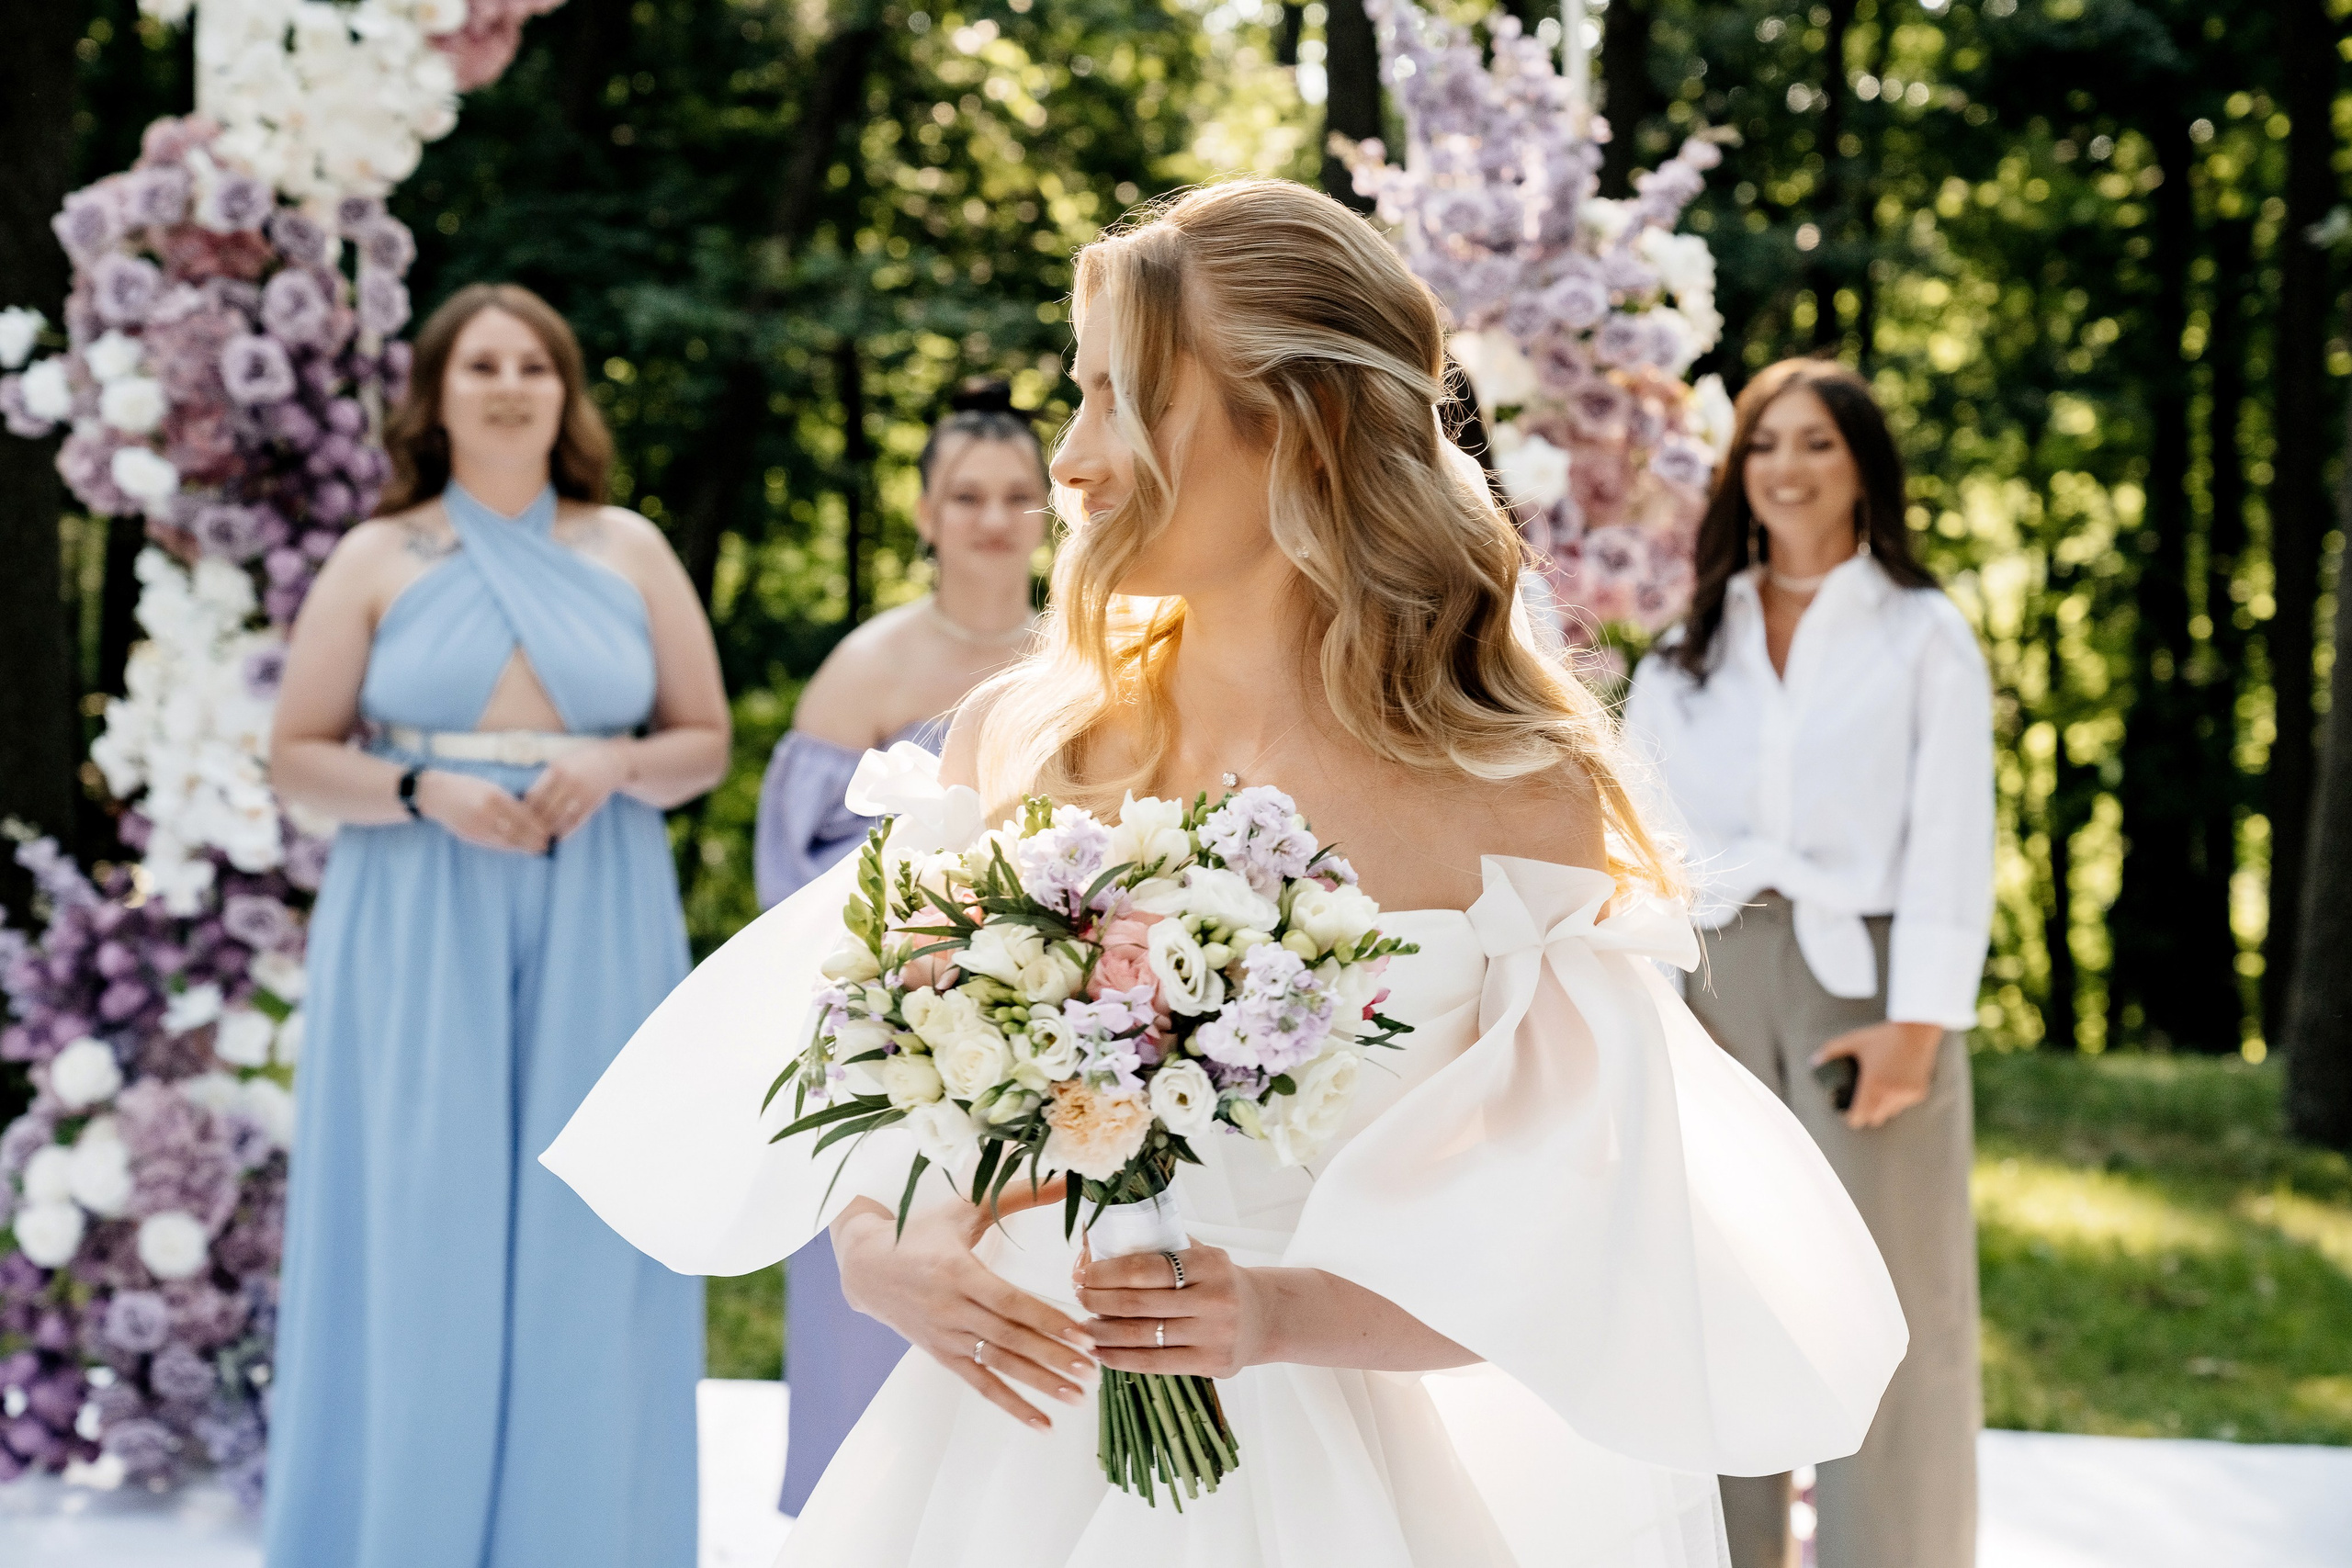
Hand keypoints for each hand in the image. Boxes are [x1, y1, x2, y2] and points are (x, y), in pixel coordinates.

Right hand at [413, 769, 548, 853]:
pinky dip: (506, 846)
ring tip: (535, 849)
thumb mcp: (490, 787)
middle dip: (532, 840)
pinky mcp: (468, 835)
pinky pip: (492, 844)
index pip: (520, 814)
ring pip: (504, 840)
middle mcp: (484, 812)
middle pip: (514, 831)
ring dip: (521, 846)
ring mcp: (475, 826)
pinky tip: (516, 847)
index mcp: (493, 796)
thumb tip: (532, 814)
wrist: (435, 794)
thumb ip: (509, 801)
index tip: (548, 830)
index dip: (535, 825)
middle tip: (546, 845)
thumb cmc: (467, 786)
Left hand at [522, 739, 636, 840]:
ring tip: (541, 837)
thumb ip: (545, 780)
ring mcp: (582, 792)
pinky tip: (559, 837)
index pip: (534, 795)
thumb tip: (525, 800)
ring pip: (559, 817)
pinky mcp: (592, 802)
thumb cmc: (580, 763)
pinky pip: (575, 821)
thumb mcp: (561, 763)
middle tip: (528, 833)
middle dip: (535, 822)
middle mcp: (569, 781)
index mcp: (556, 769)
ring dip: (549, 829)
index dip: (525, 809)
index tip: (520, 818)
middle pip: (545, 808)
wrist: (611, 761)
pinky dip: (566, 832)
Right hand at [832, 1179, 1095, 1431]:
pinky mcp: (941, 1355)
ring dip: (1038, 1383)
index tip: (1083, 1334)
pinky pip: (979, 1384)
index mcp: (958, 1272)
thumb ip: (1018, 1195)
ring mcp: (945, 1336)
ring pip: (998, 1365)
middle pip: (1009, 1339)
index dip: (1048, 1320)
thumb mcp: (965, 1208)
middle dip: (1053, 1356)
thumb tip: (1069, 1178)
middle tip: (1092, 1370)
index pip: (1011, 1302)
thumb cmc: (921, 1232)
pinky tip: (1043, 1424)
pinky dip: (1011, 1405)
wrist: (864, 1266)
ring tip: (1076, 1397)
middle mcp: (951, 1309)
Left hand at [1076, 1238, 1267, 1379]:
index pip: (1146, 1268)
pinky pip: (1154, 1363)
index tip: (1083, 1275)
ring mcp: (1214, 1334)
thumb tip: (1101, 1244)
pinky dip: (1121, 1358)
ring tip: (1083, 1326)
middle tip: (1079, 1297)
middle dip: (1099, 1301)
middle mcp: (1214, 1298)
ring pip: (1143, 1336)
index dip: (1107, 1273)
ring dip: (1103, 1332)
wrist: (1265, 1317)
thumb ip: (1162, 1249)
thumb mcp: (1201, 1255)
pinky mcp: (1211, 1363)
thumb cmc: (1219, 1282)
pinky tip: (1102, 1352)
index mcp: (1208, 1263)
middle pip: (1139, 1303)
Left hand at [1812, 1020, 1943, 1130]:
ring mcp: (1907, 1095)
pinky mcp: (1919, 1093)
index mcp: (1873, 1085)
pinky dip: (1898, 1099)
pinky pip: (1904, 1104)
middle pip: (1874, 1119)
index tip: (1847, 1112)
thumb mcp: (1855, 1040)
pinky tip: (1894, 1085)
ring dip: (1883, 1107)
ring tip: (1877, 1092)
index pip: (1859, 1117)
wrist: (1917, 1031)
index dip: (1851, 1117)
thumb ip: (1832, 1051)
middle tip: (1860, 1102)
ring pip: (1890, 1113)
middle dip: (1866, 1113)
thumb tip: (1814, 1062)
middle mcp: (1891, 1094)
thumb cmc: (1884, 1036)